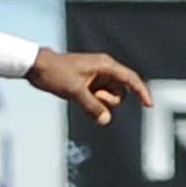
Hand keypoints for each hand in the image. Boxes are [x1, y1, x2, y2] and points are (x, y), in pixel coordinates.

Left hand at [26, 49, 153, 125]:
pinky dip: (94, 103)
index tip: (149, 106)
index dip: (142, 92)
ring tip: (81, 96)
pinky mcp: (89, 83)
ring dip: (100, 103)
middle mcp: (104, 70)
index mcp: (105, 65)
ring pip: (110, 96)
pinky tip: (79, 99)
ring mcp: (96, 77)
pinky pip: (99, 98)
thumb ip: (92, 106)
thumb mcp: (74, 91)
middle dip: (109, 100)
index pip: (131, 79)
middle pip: (121, 92)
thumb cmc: (55, 72)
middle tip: (92, 97)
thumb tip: (106, 120)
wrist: (36, 66)